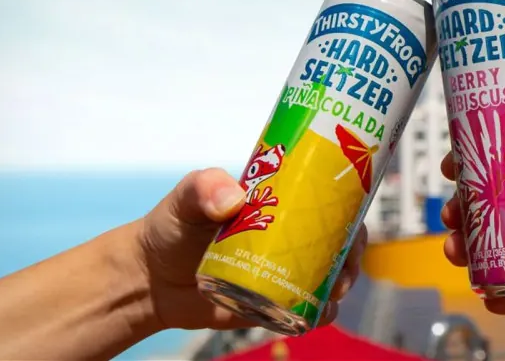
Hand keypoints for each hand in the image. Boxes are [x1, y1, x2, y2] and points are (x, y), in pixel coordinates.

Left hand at [125, 168, 367, 331]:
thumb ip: (204, 188)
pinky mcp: (271, 304)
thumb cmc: (172, 226)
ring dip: (341, 284)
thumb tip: (232, 200)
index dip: (350, 210)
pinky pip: (305, 310)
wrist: (148, 278)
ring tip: (334, 291)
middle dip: (353, 253)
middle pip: (338, 242)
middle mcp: (289, 238)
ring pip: (328, 277)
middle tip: (347, 264)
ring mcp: (282, 272)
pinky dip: (319, 314)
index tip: (356, 221)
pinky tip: (320, 314)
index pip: (327, 203)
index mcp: (281, 205)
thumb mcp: (187, 197)